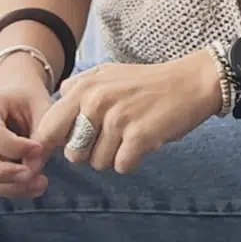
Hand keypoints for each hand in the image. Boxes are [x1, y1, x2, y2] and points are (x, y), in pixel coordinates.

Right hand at [0, 79, 53, 198]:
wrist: (16, 97)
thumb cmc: (30, 101)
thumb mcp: (43, 108)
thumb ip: (42, 135)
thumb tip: (33, 167)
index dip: (15, 147)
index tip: (39, 149)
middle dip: (5, 173)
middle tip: (35, 175)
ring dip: (10, 186)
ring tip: (41, 182)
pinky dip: (10, 188)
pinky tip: (32, 185)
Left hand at [30, 53, 222, 174]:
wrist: (192, 82)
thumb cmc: (148, 83)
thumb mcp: (106, 74)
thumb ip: (76, 90)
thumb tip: (53, 112)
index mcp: (83, 87)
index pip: (48, 129)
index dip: (55, 146)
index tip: (71, 147)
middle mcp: (96, 101)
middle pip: (73, 153)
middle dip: (90, 153)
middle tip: (111, 138)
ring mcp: (117, 119)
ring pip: (98, 163)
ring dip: (114, 157)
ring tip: (130, 136)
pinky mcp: (138, 136)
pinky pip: (121, 166)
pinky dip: (132, 161)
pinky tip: (143, 143)